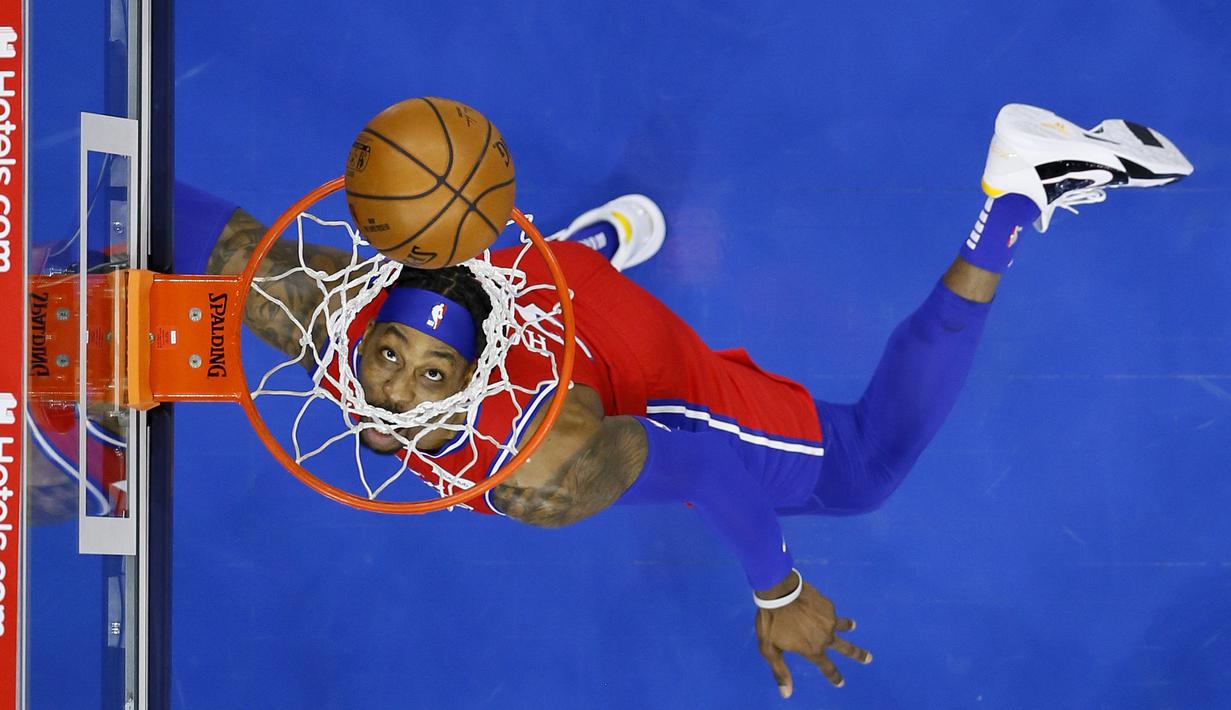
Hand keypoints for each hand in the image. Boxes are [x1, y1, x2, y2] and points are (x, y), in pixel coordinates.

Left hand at [754, 579, 870, 697]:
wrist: (778, 591)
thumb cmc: (772, 621)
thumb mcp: (770, 649)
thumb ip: (780, 671)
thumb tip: (786, 694)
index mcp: (812, 649)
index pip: (827, 667)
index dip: (834, 676)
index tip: (841, 682)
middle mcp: (825, 636)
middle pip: (846, 648)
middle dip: (858, 654)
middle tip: (869, 658)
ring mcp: (829, 619)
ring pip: (842, 625)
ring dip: (848, 625)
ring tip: (853, 625)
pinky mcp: (827, 604)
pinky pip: (828, 610)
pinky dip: (825, 611)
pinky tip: (820, 607)